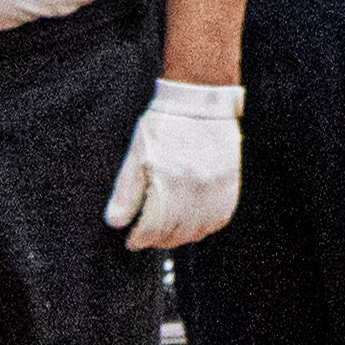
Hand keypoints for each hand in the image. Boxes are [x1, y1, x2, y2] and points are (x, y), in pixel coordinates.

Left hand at [105, 77, 242, 252]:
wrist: (200, 103)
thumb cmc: (164, 126)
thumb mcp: (136, 155)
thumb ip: (125, 192)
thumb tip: (115, 222)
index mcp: (167, 185)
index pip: (151, 230)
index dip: (138, 239)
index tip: (131, 241)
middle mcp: (193, 194)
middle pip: (174, 235)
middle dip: (156, 241)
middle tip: (146, 237)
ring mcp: (215, 193)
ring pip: (196, 233)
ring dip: (179, 238)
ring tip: (167, 233)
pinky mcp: (229, 188)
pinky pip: (218, 221)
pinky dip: (203, 228)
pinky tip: (192, 224)